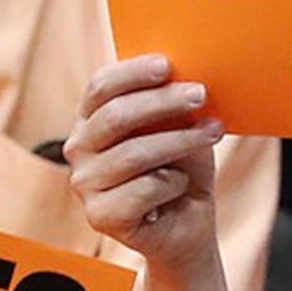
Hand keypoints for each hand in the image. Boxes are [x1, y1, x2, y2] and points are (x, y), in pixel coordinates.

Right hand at [64, 56, 228, 272]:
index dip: (132, 73)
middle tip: (200, 94)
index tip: (167, 66)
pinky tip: (180, 185)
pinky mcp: (99, 216)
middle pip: (115, 116)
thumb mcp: (181, 128)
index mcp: (91, 118)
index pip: (100, 86)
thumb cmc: (181, 169)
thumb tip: (185, 79)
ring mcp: (85, 184)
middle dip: (163, 102)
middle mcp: (79, 148)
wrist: (188, 224)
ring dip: (180, 141)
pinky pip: (143, 190)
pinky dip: (173, 183)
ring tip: (212, 133)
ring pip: (133, 154)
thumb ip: (173, 106)